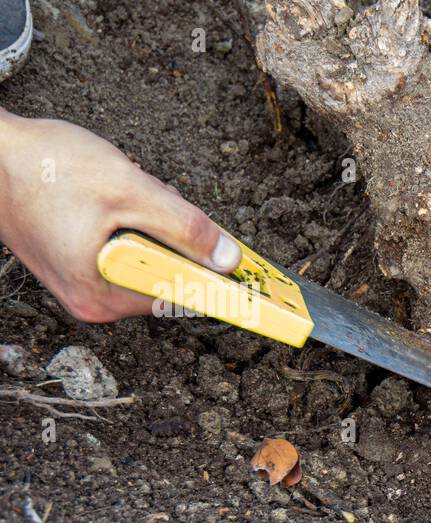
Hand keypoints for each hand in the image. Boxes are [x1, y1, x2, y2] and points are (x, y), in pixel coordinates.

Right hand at [0, 110, 240, 323]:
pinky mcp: (77, 265)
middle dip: (170, 236)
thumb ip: (185, 228)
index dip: (213, 274)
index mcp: (104, 298)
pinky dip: (129, 222)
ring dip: (149, 223)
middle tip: (148, 198)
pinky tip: (105, 197)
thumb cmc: (44, 168)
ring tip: (114, 193)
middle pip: (167, 277)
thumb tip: (230, 260)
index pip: (181, 297)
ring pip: (148, 258)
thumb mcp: (130, 191)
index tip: (243, 264)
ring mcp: (83, 285)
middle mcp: (93, 303)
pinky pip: (126, 249)